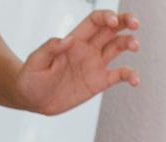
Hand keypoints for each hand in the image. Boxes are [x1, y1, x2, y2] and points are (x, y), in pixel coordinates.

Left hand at [15, 10, 139, 115]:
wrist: (31, 100)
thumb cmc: (30, 78)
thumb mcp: (35, 62)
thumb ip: (50, 49)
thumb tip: (69, 40)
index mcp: (74, 40)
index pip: (95, 21)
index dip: (107, 17)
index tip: (114, 21)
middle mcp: (88, 49)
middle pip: (112, 29)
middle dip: (126, 22)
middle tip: (136, 24)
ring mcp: (95, 65)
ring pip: (118, 47)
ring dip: (129, 43)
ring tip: (135, 46)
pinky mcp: (98, 82)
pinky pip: (118, 75)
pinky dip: (129, 75)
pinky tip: (135, 80)